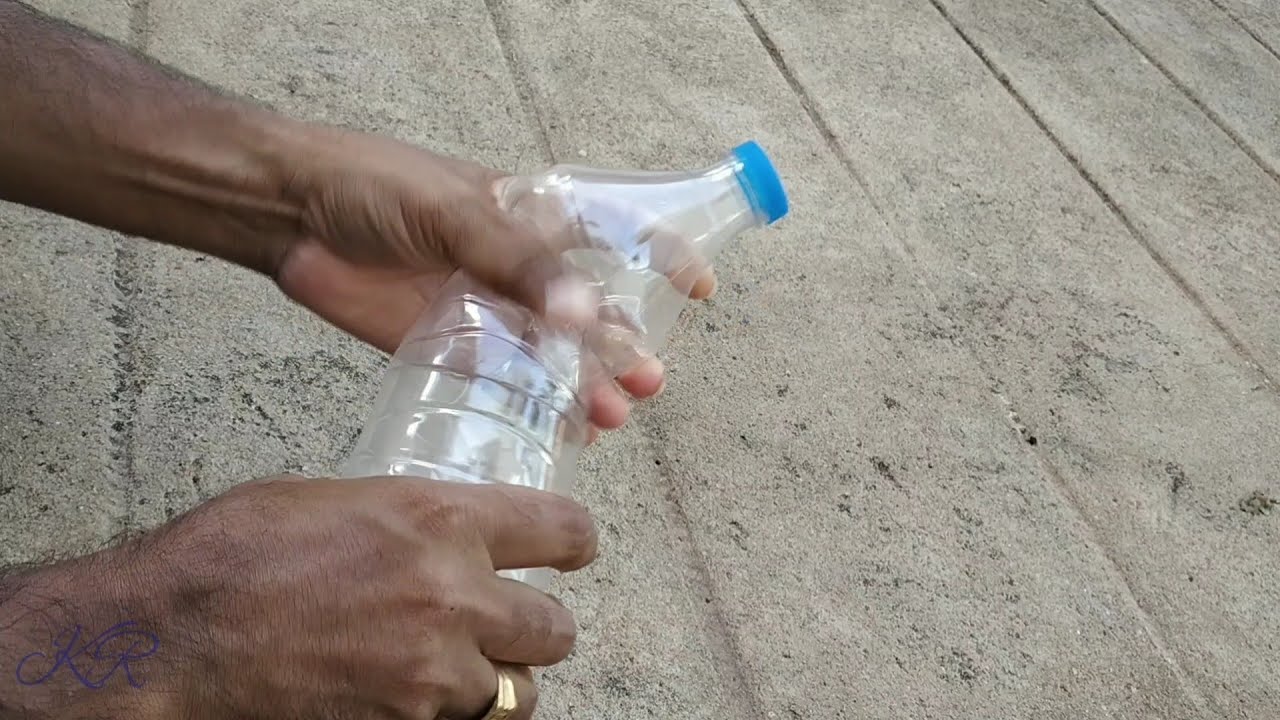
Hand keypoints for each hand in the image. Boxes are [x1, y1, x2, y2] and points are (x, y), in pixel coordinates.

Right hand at [2, 474, 596, 719]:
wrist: (173, 634)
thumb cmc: (236, 552)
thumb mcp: (339, 499)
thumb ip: (412, 517)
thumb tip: (444, 529)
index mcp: (442, 519)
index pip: (561, 531)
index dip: (573, 542)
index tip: (573, 549)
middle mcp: (455, 595)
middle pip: (555, 629)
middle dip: (536, 628)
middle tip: (511, 624)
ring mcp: (434, 672)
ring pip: (517, 695)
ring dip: (496, 683)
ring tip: (457, 670)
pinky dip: (449, 717)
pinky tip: (415, 697)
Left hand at [273, 129, 716, 434]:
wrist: (290, 214)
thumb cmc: (374, 187)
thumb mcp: (454, 213)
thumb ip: (518, 263)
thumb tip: (585, 315)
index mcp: (529, 215)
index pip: (613, 231)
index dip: (661, 256)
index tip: (700, 290)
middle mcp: (515, 266)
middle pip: (586, 312)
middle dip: (622, 347)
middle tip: (646, 385)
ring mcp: (484, 307)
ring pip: (551, 354)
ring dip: (584, 384)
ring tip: (612, 418)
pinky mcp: (447, 345)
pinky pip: (504, 381)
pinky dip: (534, 405)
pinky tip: (563, 431)